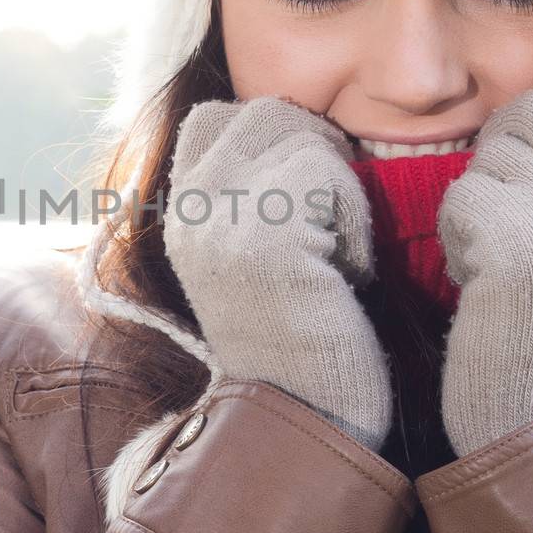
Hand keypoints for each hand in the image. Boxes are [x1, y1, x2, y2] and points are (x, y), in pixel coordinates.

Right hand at [163, 95, 394, 451]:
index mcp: (178, 211)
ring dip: (337, 186)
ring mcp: (219, 222)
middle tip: (325, 229)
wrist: (309, 418)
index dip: (273, 137)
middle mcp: (187, 210)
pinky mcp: (263, 238)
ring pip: (300, 137)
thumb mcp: (255, 249)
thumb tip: (289, 121)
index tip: (301, 200)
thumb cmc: (304, 332)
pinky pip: (328, 176)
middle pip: (265, 114)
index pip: (217, 115)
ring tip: (332, 255)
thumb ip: (248, 188)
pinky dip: (353, 222)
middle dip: (312, 154)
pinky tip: (346, 275)